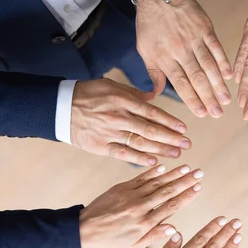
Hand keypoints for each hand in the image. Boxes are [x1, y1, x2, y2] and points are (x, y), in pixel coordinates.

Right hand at [71, 79, 190, 165]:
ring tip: (176, 154)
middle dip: (171, 138)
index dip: (169, 122)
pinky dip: (139, 159)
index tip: (183, 129)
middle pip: (150, 130)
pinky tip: (154, 161)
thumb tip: (153, 96)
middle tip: (186, 144)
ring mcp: (109, 132)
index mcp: (122, 99)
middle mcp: (118, 116)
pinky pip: (123, 154)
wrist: (60, 107)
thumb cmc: (88, 94)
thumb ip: (133, 92)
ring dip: (160, 149)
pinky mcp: (100, 146)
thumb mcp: (111, 85)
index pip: (152, 112)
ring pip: (140, 143)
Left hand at [79, 164, 204, 247]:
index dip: (186, 196)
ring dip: (173, 174)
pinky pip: (140, 178)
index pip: (171, 207)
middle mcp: (139, 207)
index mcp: (144, 223)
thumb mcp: (133, 245)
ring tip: (187, 168)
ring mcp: (130, 195)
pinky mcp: (121, 188)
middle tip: (200, 173)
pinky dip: (152, 172)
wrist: (84, 230)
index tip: (198, 188)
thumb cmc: (110, 242)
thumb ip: (154, 235)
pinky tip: (164, 167)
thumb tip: (174, 227)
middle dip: (185, 181)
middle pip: (167, 191)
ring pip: (156, 182)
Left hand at [135, 0, 231, 117]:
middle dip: (208, 98)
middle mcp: (180, 51)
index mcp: (165, 58)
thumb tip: (154, 95)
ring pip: (208, 66)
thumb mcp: (144, 50)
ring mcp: (194, 39)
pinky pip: (216, 47)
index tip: (201, 113)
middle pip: (197, 78)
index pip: (181, 84)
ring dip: (218, 85)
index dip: (192, 100)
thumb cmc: (149, 24)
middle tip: (217, 113)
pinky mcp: (205, 28)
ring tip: (226, 100)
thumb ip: (153, 74)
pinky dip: (223, 61)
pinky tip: (229, 75)